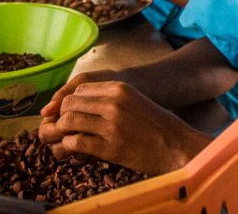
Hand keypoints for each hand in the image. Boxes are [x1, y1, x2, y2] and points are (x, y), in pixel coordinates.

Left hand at [39, 80, 210, 174]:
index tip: (68, 112)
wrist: (177, 145)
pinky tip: (73, 150)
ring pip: (69, 122)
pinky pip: (76, 142)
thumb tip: (80, 105)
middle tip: (60, 128)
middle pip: (70, 103)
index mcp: (119, 88)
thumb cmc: (156, 125)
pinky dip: (69, 146)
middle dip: (61, 116)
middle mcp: (113, 103)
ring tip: (64, 139)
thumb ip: (109, 99)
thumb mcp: (134, 100)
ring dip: (61, 132)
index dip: (69, 101)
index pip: (79, 88)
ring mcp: (111, 125)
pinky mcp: (110, 147)